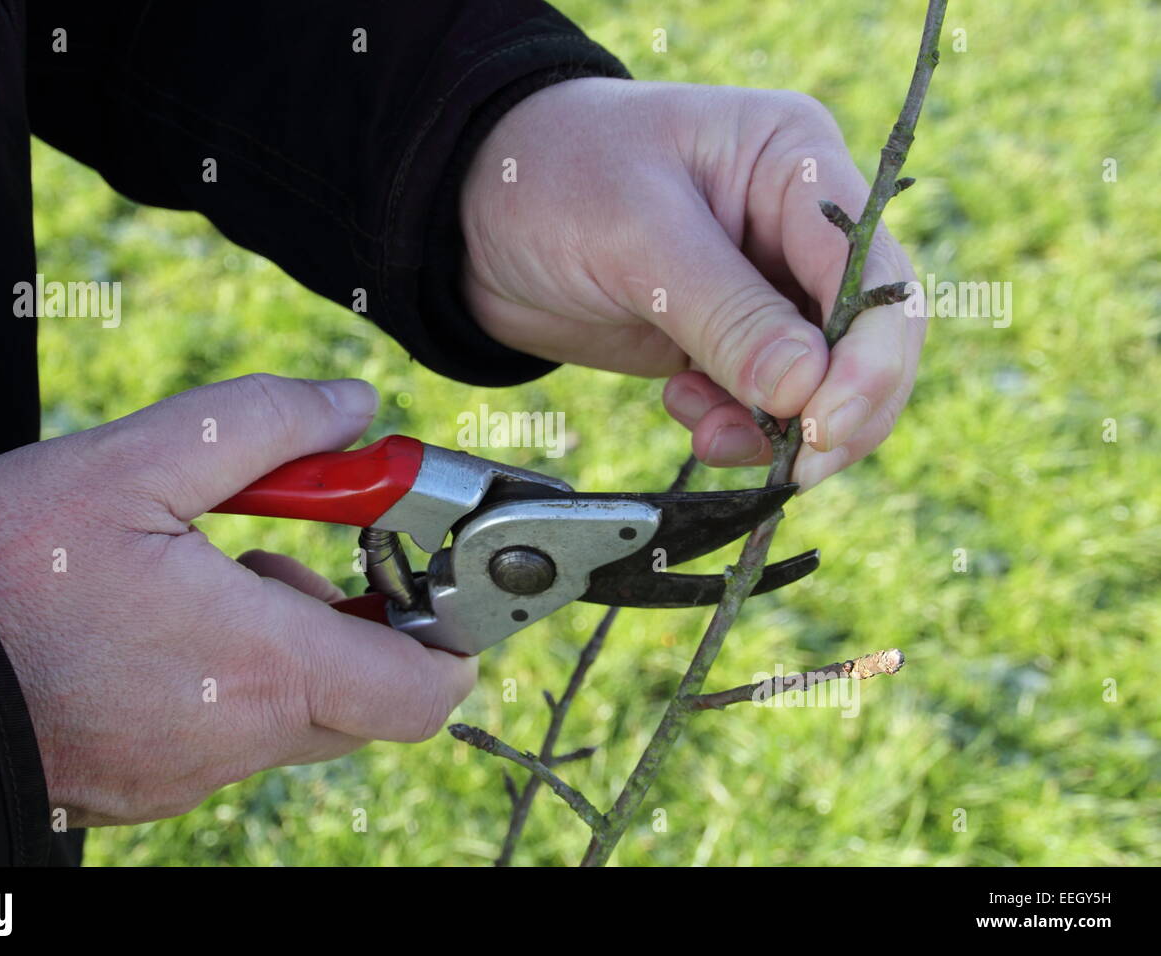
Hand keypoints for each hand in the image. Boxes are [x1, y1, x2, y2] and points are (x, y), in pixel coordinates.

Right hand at [0, 375, 475, 825]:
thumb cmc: (2, 567)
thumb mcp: (134, 462)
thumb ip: (264, 424)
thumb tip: (357, 411)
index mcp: (262, 665)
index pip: (426, 692)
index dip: (452, 637)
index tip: (424, 576)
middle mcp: (240, 738)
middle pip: (368, 700)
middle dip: (357, 625)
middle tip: (287, 556)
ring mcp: (192, 773)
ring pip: (299, 718)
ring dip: (291, 646)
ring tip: (218, 579)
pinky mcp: (148, 785)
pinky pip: (232, 738)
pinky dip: (234, 681)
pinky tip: (169, 625)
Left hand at [460, 79, 923, 489]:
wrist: (469, 220)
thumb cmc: (551, 181)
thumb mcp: (637, 235)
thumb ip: (725, 314)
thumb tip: (805, 391)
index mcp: (795, 166)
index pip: (875, 272)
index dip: (869, 358)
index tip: (824, 425)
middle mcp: (796, 227)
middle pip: (869, 336)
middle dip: (838, 409)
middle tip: (795, 466)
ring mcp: (763, 288)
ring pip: (822, 382)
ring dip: (781, 429)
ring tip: (709, 437)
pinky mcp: (726, 340)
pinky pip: (765, 403)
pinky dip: (739, 428)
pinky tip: (689, 415)